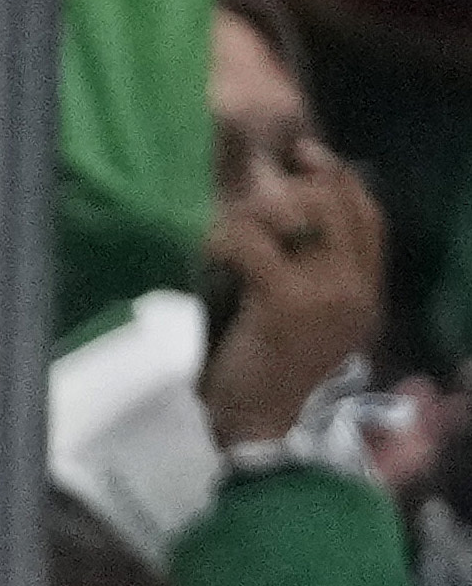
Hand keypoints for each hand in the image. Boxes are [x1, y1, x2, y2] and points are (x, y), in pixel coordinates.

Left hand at [208, 146, 386, 449]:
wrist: (258, 424)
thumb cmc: (273, 374)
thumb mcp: (312, 324)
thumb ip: (317, 280)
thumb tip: (293, 229)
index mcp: (367, 295)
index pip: (372, 221)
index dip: (346, 184)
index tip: (316, 160)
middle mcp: (356, 289)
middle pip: (344, 209)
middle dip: (314, 177)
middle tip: (281, 163)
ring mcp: (325, 294)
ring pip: (304, 217)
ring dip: (265, 206)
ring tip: (237, 214)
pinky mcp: (284, 301)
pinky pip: (256, 245)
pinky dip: (229, 238)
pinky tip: (213, 245)